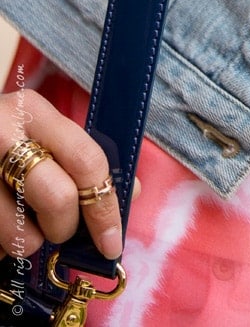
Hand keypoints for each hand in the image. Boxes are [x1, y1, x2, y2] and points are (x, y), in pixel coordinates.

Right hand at [0, 89, 125, 260]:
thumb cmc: (8, 137)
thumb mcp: (42, 132)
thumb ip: (84, 158)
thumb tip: (130, 194)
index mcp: (35, 112)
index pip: (86, 160)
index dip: (105, 208)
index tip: (111, 242)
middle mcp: (5, 134)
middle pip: (58, 199)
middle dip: (65, 227)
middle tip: (59, 229)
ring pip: (21, 235)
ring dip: (28, 240)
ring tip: (18, 219)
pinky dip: (3, 245)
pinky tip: (0, 221)